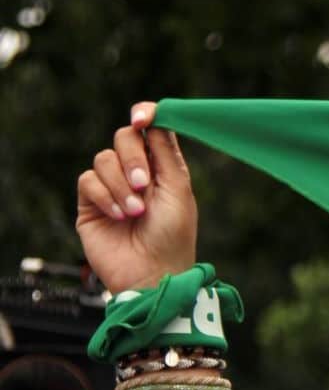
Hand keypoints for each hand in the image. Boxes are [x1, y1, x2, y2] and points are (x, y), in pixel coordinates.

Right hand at [76, 101, 196, 294]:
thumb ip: (167, 152)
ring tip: (136, 212)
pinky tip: (120, 216)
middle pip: (124, 137)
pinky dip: (105, 196)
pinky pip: (88, 180)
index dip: (145, 117)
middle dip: (133, 157)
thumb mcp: (178, 190)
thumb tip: (155, 116)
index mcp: (163, 169)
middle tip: (144, 184)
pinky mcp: (91, 204)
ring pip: (103, 159)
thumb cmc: (173, 237)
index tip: (142, 118)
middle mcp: (137, 174)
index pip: (150, 131)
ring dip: (121, 185)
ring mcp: (112, 188)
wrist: (152, 274)